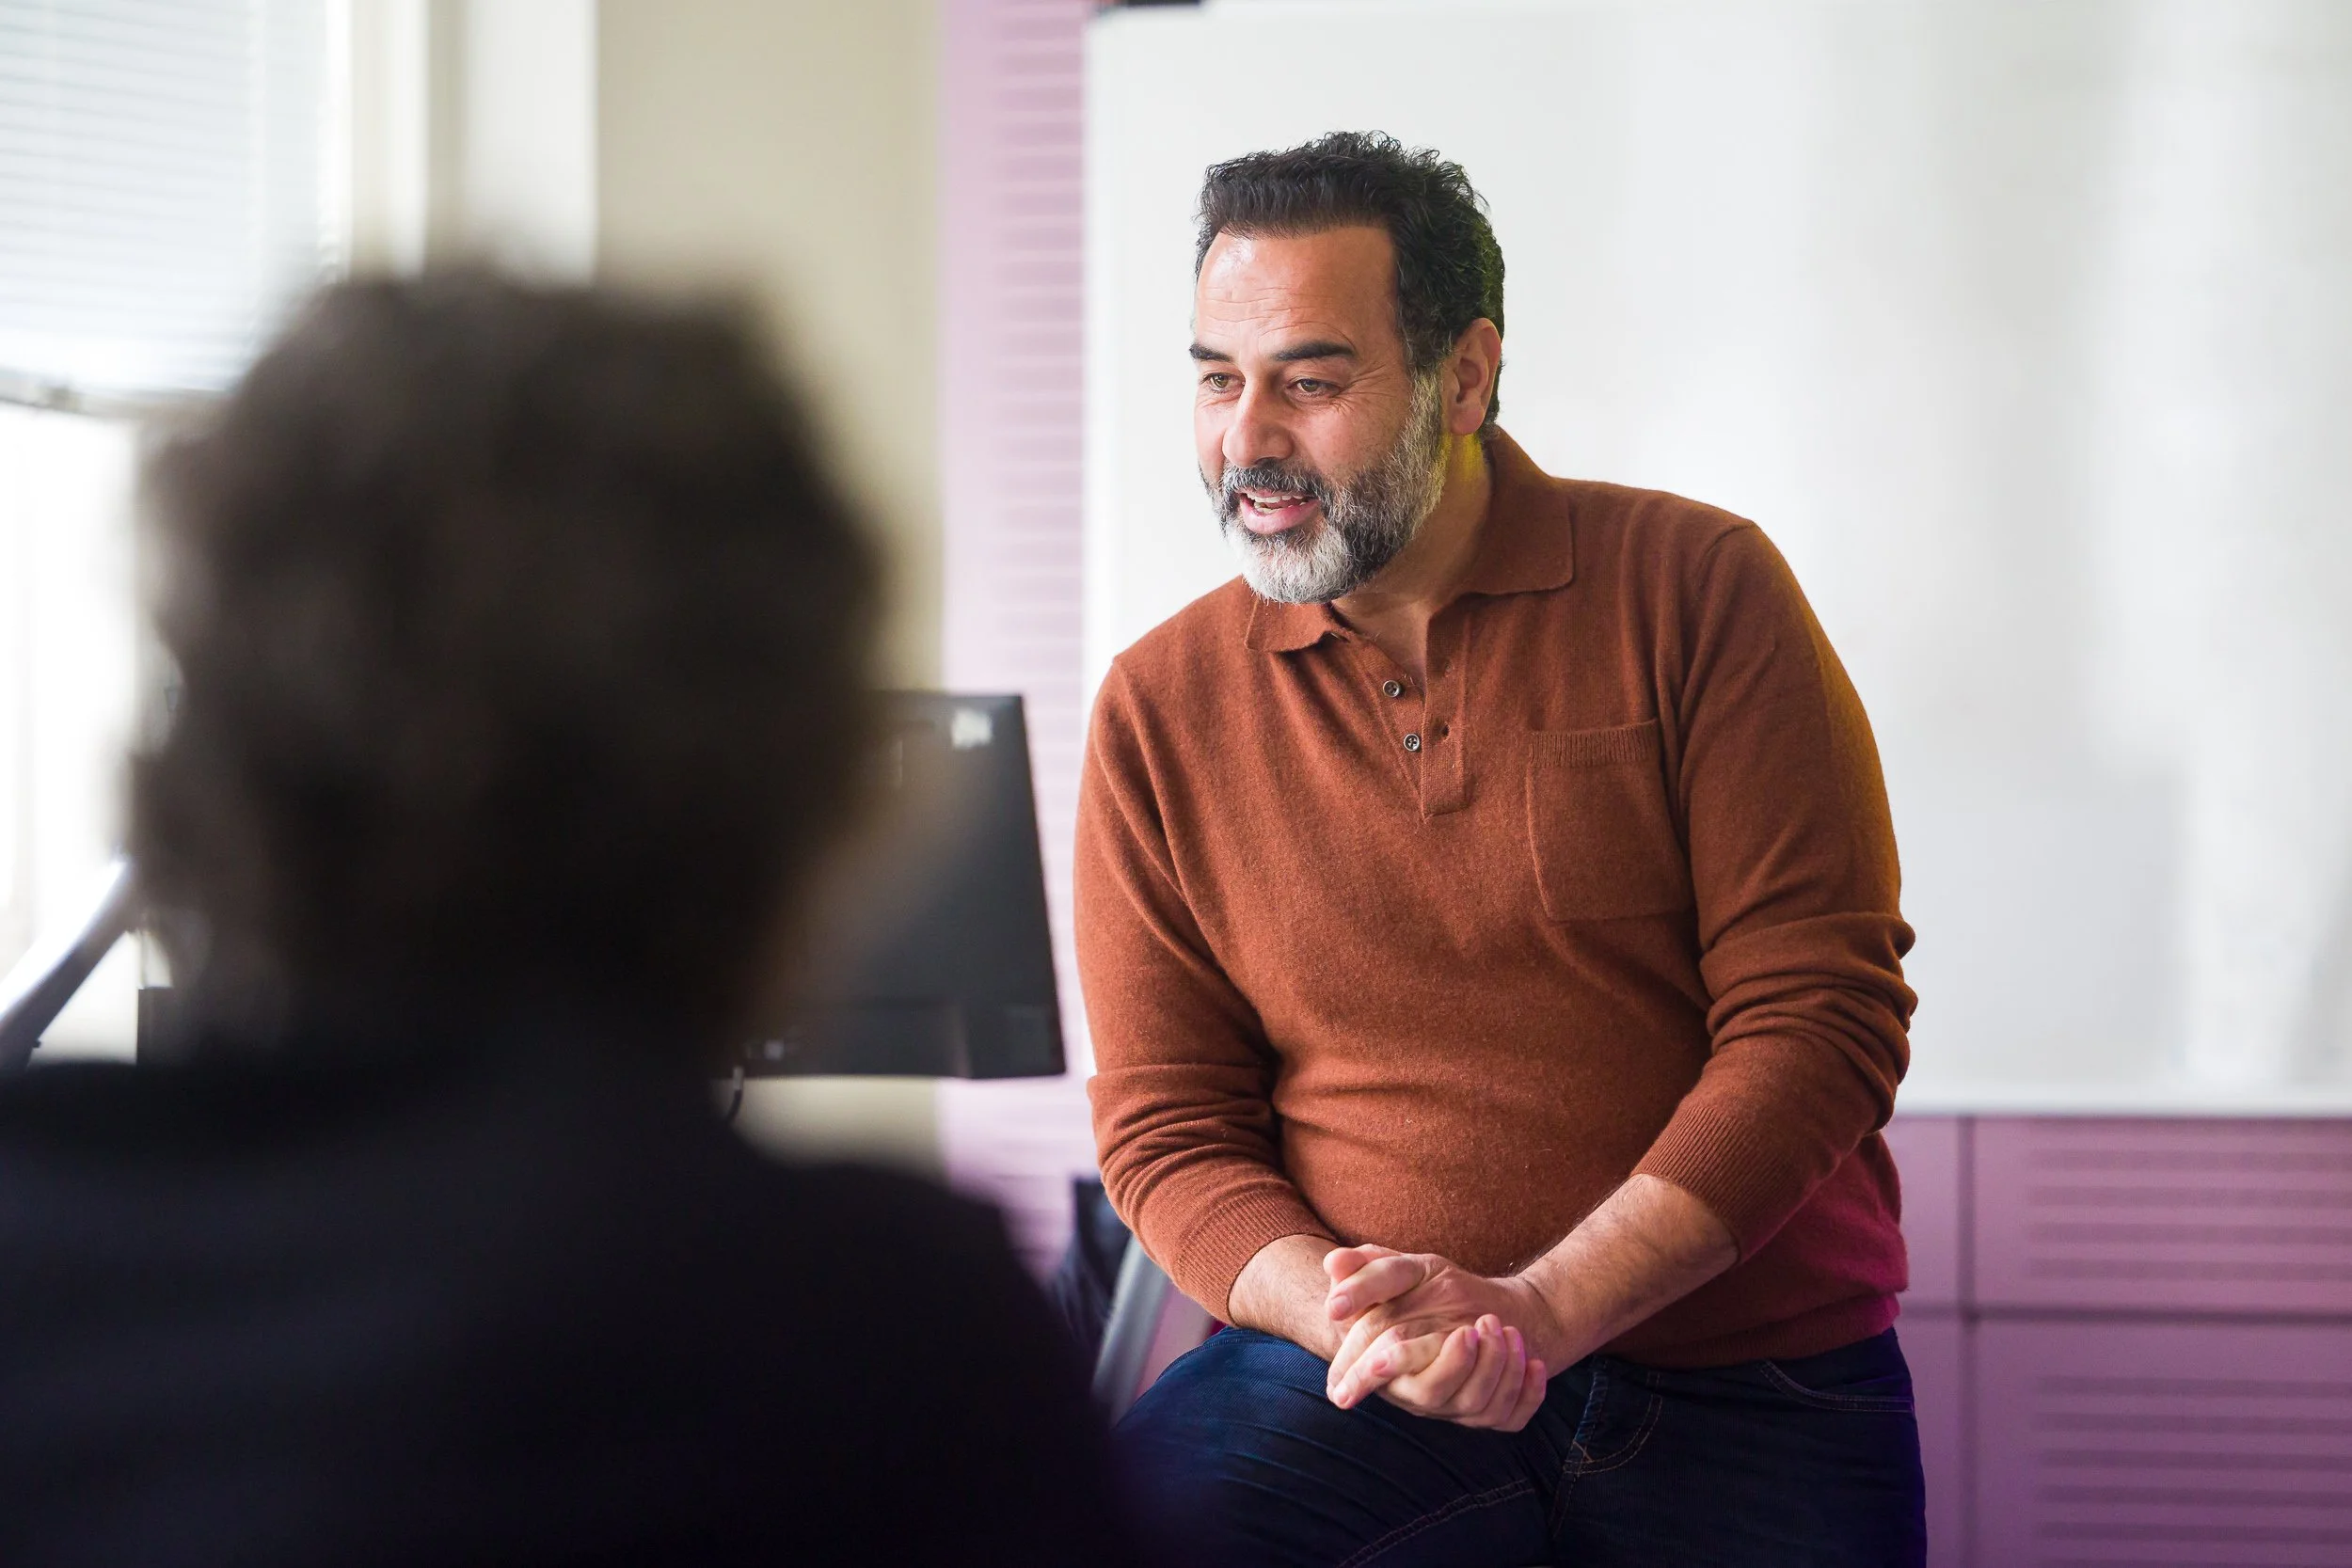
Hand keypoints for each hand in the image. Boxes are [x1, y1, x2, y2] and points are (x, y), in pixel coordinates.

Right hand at [1321, 1245, 1565, 1429]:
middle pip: (1429, 1395)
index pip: (1369, 1377)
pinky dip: (1528, 1392)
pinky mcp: (1496, 1413)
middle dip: (1455, 1363)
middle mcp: (1419, 1393)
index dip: (1369, 1374)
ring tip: (1508, 1330)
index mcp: (1387, 1365)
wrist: (1486, 1308)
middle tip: (1478, 1325)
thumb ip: (1370, 1270)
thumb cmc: (1433, 1290)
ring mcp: (1458, 1409)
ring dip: (1499, 1368)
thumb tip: (1333, 1264)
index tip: (1383, 1355)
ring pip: (1477, 1407)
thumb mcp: (1403, 1270)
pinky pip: (1514, 1416)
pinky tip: (1534, 1363)